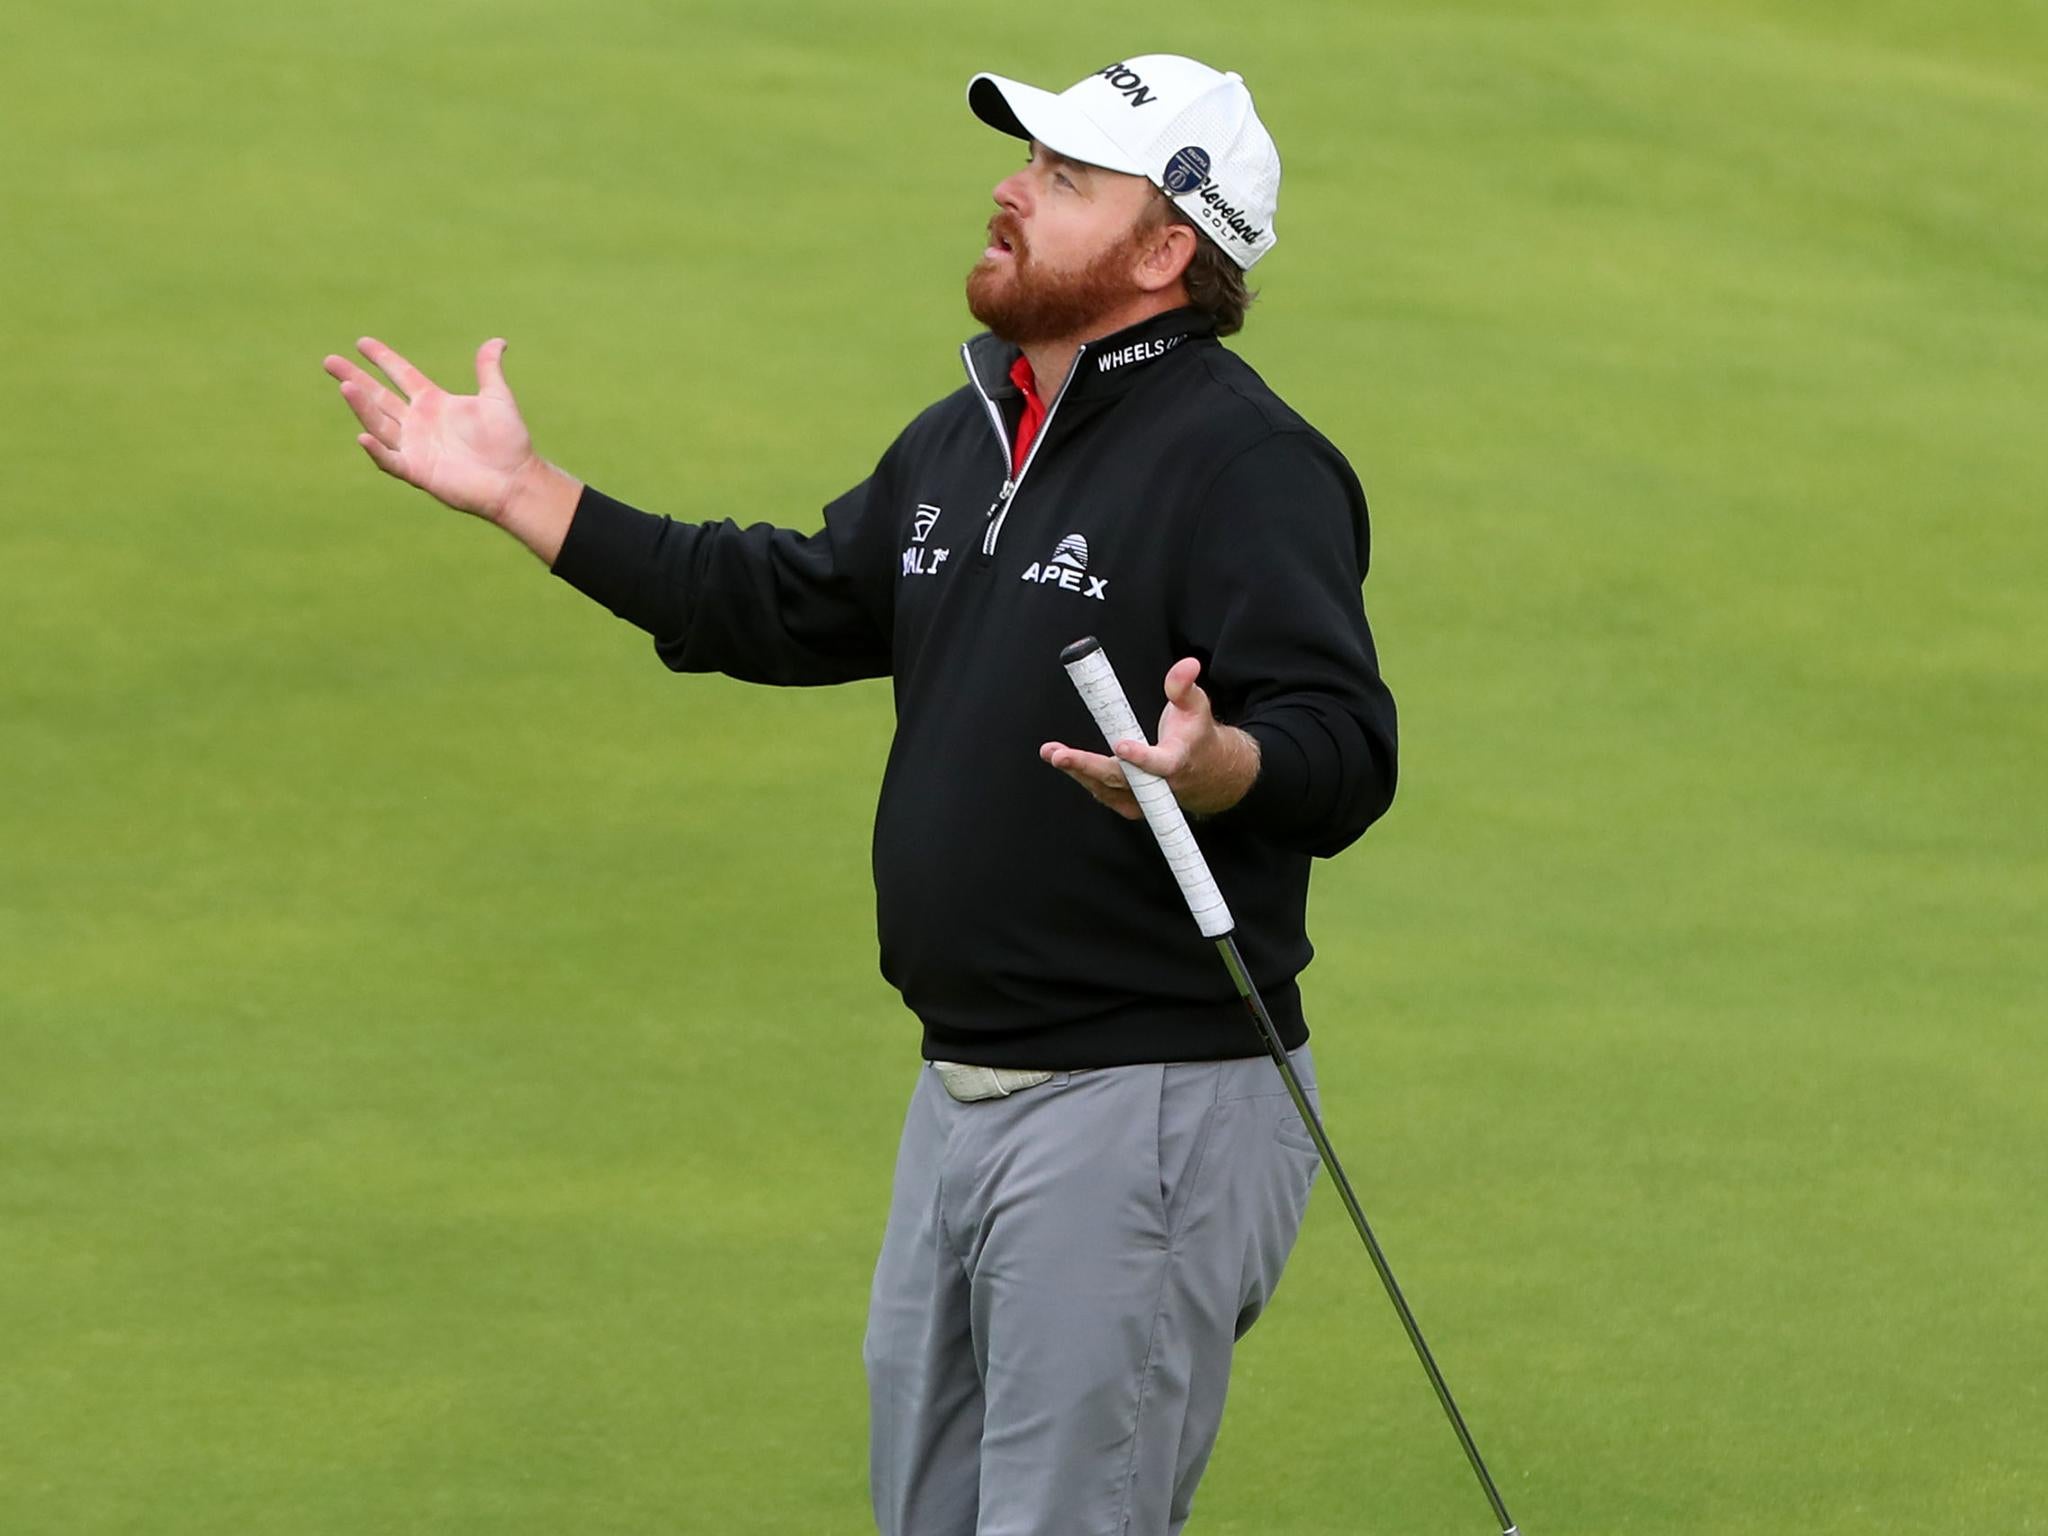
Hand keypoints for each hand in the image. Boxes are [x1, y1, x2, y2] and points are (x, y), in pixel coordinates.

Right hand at [322, 336, 538, 521]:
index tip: (361, 342)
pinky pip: (391, 460)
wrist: (516, 479)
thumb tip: (498, 341)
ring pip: (380, 423)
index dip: (383, 358)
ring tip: (345, 386)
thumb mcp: (497, 398)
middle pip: (379, 396)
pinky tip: (362, 435)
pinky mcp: (418, 471)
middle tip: (329, 360)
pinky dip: (377, 450)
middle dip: (355, 378)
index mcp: (434, 403)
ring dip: (361, 407)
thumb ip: (488, 369)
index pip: (401, 374)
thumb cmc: (509, 442)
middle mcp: (419, 423)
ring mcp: (416, 447)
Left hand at [1040, 657, 1260, 818]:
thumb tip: (1187, 664)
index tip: (1120, 746)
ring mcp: (1144, 799)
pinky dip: (1084, 777)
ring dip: (1077, 771)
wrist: (1208, 774)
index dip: (1141, 757)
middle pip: (1121, 778)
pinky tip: (1065, 761)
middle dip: (1088, 767)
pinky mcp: (1132, 803)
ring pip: (1107, 788)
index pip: (1159, 763)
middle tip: (1060, 755)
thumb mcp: (1197, 707)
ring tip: (1051, 752)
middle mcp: (1159, 785)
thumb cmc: (1197, 736)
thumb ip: (1184, 686)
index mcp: (1177, 761)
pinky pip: (1104, 792)